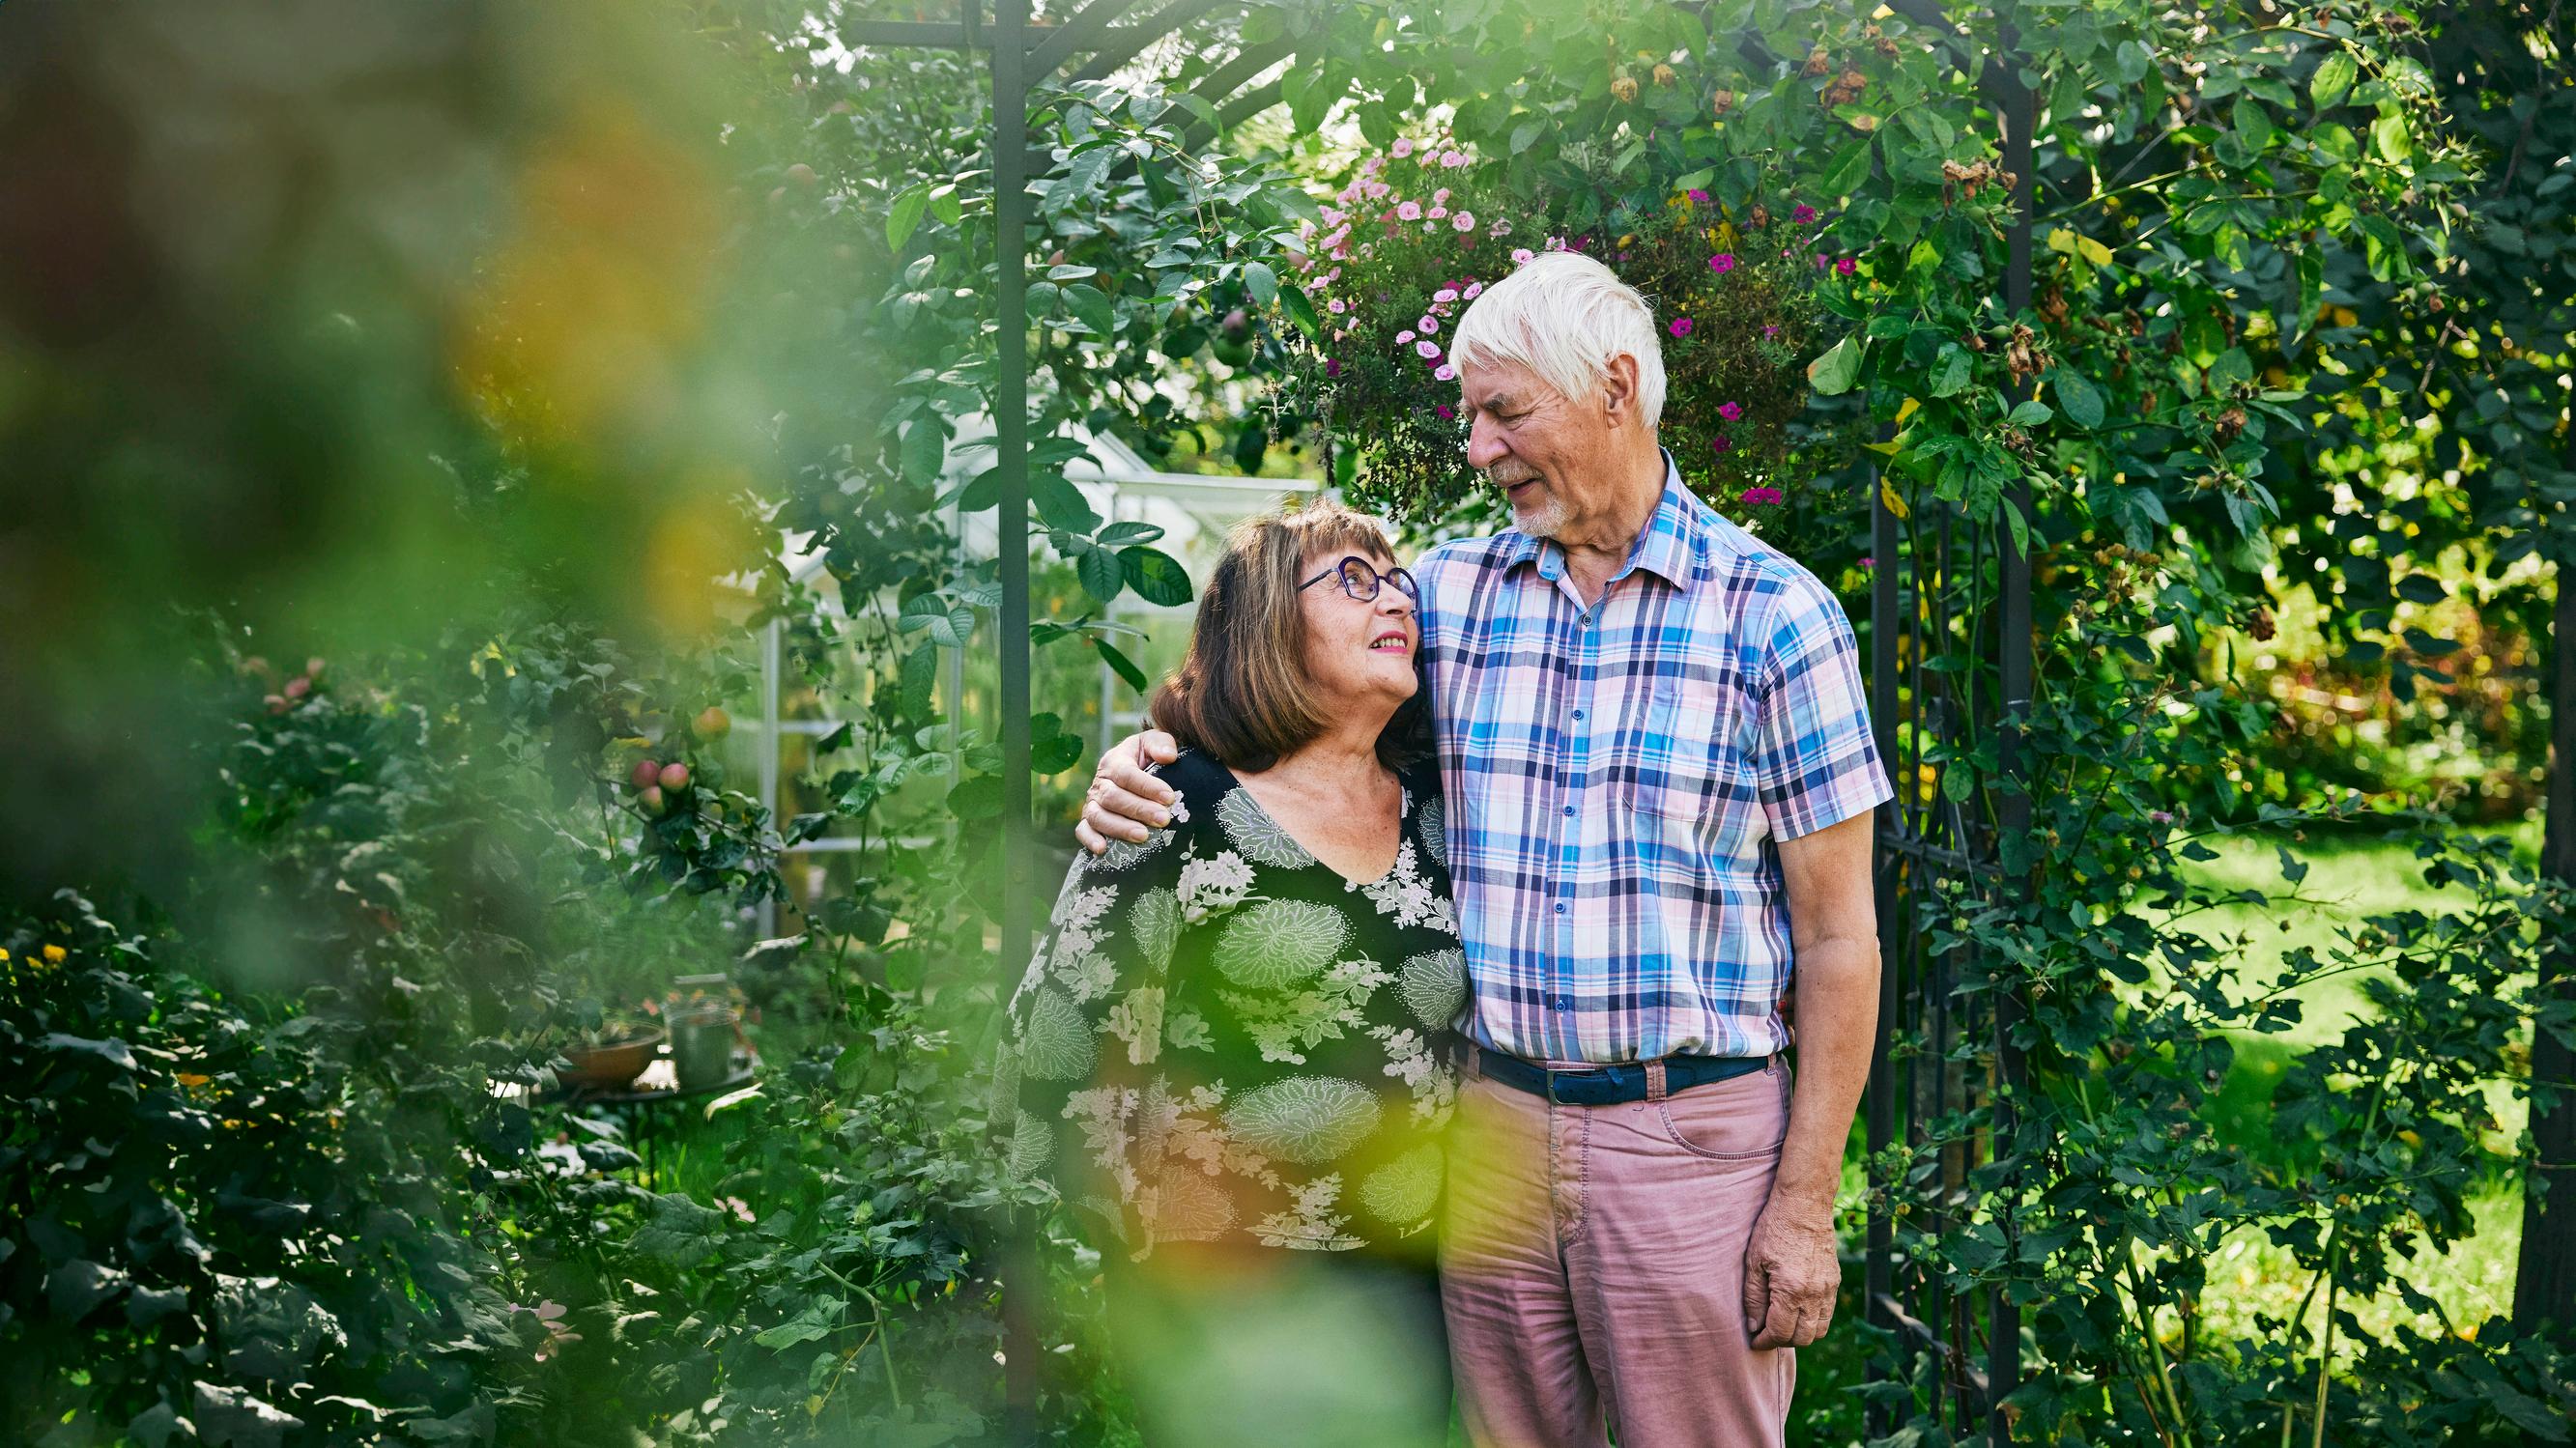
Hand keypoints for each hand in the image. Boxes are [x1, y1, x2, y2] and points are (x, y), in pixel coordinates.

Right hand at [1074, 729, 1179, 853]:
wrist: (1135, 769)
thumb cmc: (1148, 757)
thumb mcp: (1155, 743)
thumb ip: (1161, 744)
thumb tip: (1168, 757)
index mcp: (1114, 761)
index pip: (1126, 774)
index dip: (1147, 787)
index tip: (1169, 797)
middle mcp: (1100, 782)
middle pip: (1113, 797)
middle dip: (1139, 809)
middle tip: (1163, 819)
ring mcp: (1092, 803)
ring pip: (1098, 816)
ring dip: (1120, 827)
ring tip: (1143, 836)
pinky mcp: (1089, 820)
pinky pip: (1083, 830)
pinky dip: (1090, 839)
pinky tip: (1103, 849)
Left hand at [1742, 1195, 1840, 1348]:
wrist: (1804, 1204)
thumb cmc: (1774, 1229)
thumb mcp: (1754, 1262)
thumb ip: (1753, 1298)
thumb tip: (1754, 1326)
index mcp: (1791, 1291)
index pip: (1780, 1333)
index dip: (1765, 1341)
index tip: (1754, 1339)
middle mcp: (1814, 1294)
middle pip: (1802, 1338)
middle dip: (1782, 1341)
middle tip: (1766, 1333)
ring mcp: (1828, 1289)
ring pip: (1820, 1330)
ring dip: (1800, 1333)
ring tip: (1782, 1323)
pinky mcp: (1835, 1281)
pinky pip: (1828, 1314)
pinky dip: (1814, 1320)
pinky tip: (1797, 1309)